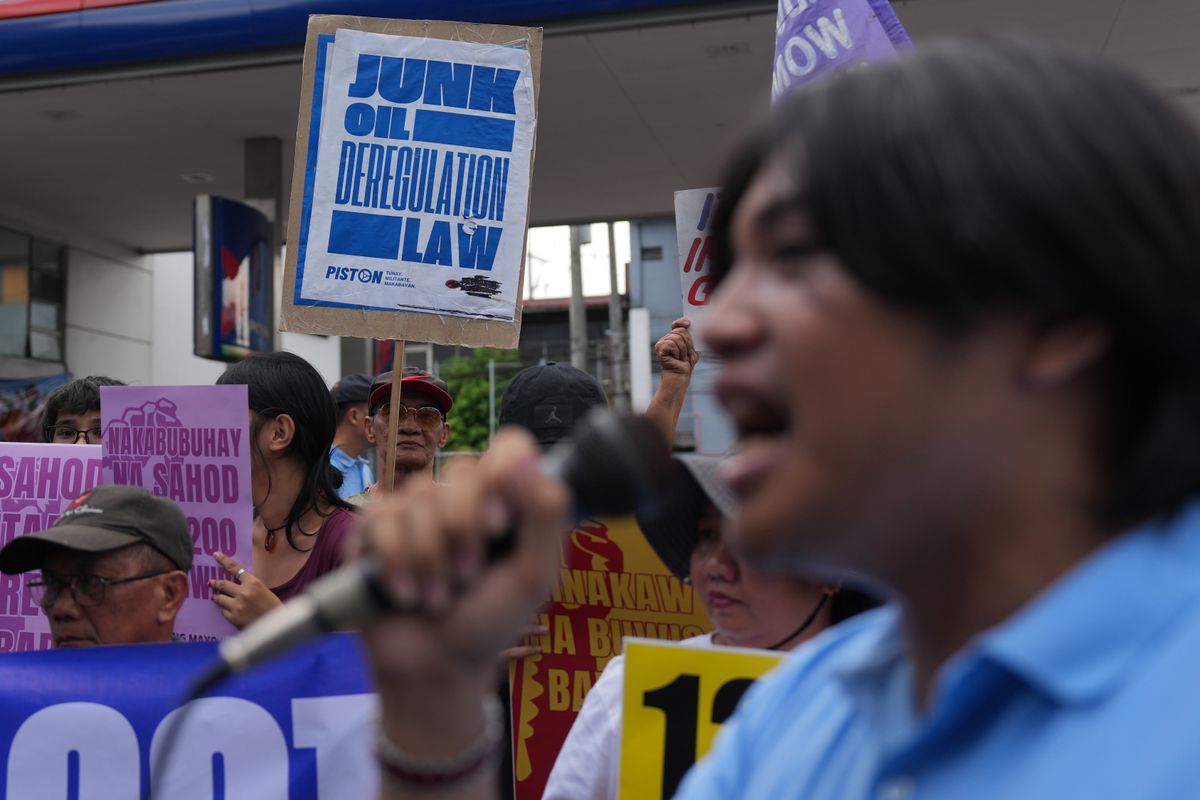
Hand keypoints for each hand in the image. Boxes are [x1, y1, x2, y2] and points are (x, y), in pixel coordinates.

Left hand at [210, 552, 283, 628]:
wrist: (276, 627)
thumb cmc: (273, 608)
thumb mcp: (264, 591)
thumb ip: (250, 586)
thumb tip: (236, 585)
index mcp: (253, 583)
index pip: (234, 568)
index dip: (223, 560)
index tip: (215, 554)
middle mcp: (243, 592)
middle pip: (223, 584)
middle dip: (216, 583)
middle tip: (211, 582)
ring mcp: (236, 605)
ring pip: (219, 598)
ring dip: (217, 597)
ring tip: (216, 597)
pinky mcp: (232, 617)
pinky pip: (223, 611)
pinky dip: (224, 610)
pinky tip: (229, 611)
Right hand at [358, 428, 567, 685]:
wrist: (434, 667)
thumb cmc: (489, 622)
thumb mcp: (533, 576)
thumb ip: (544, 515)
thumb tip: (528, 457)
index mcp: (505, 500)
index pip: (508, 447)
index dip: (500, 475)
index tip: (500, 524)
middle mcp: (461, 497)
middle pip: (459, 472)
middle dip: (463, 533)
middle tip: (468, 579)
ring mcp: (415, 511)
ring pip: (418, 497)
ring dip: (429, 559)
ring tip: (437, 598)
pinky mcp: (374, 530)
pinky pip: (379, 518)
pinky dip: (394, 563)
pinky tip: (403, 594)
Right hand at [655, 317, 699, 376]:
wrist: (680, 376)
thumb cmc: (687, 363)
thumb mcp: (694, 348)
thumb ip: (694, 337)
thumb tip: (694, 327)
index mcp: (674, 337)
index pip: (677, 324)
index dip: (682, 322)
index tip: (688, 324)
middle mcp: (666, 338)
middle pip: (680, 331)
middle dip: (688, 342)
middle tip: (686, 354)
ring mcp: (661, 343)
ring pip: (677, 338)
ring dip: (683, 350)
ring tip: (681, 358)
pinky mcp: (659, 348)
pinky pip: (672, 344)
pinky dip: (677, 353)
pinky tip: (676, 359)